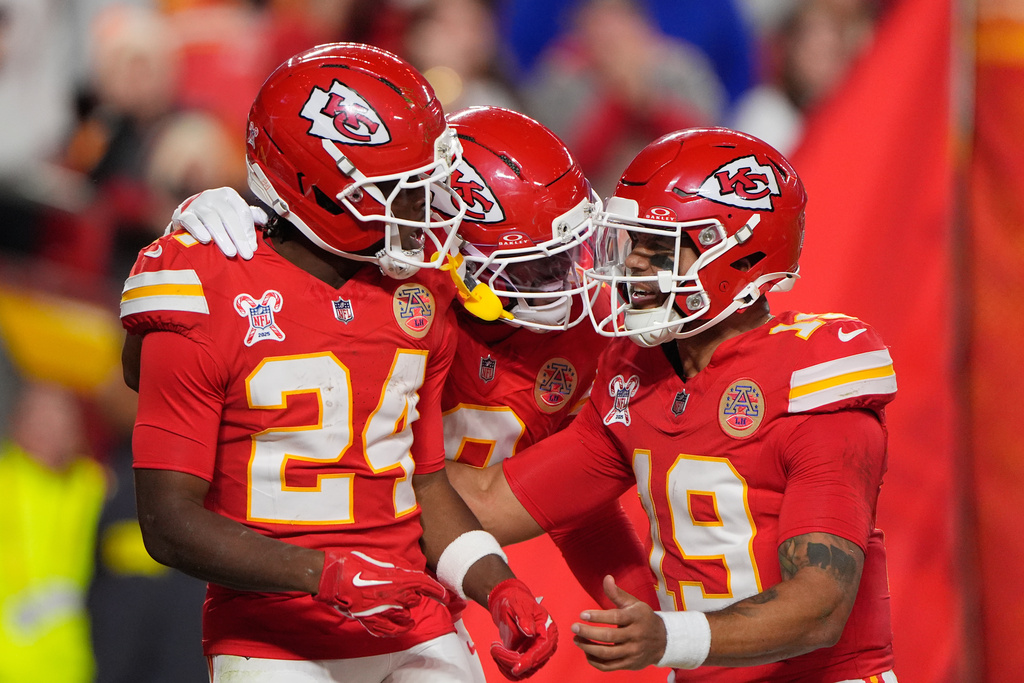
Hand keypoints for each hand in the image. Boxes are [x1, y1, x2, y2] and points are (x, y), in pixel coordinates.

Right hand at [169, 187, 265, 258]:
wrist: (190, 214)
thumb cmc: (218, 216)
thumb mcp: (235, 212)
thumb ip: (251, 216)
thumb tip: (264, 221)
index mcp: (229, 195)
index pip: (242, 211)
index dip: (249, 230)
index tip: (253, 247)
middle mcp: (213, 197)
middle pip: (229, 217)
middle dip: (239, 237)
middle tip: (245, 254)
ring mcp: (198, 204)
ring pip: (211, 219)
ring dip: (222, 237)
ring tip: (230, 252)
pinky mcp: (183, 214)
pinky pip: (191, 221)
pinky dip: (198, 230)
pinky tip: (206, 240)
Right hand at [314, 549, 446, 636]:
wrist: (337, 576)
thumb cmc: (359, 563)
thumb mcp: (385, 558)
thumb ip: (403, 567)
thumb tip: (413, 571)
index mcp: (402, 579)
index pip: (427, 586)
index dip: (438, 592)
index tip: (447, 597)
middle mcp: (397, 597)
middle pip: (415, 600)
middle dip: (413, 595)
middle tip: (401, 589)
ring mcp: (386, 611)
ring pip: (405, 616)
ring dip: (405, 611)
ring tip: (400, 607)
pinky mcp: (373, 621)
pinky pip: (391, 630)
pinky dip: (398, 629)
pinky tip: (402, 626)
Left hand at [488, 578, 557, 679]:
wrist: (509, 602)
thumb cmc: (516, 600)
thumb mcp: (519, 605)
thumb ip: (525, 618)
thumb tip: (530, 632)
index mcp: (548, 628)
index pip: (543, 649)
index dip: (530, 659)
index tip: (516, 667)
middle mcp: (545, 642)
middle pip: (534, 663)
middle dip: (512, 661)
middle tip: (495, 650)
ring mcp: (536, 651)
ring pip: (525, 670)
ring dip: (506, 664)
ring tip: (495, 649)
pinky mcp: (526, 656)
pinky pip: (518, 669)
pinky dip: (505, 666)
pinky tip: (497, 653)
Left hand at [570, 575, 665, 670]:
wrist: (663, 641)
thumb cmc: (643, 618)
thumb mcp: (634, 604)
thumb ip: (617, 593)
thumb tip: (606, 578)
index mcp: (637, 617)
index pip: (616, 617)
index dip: (598, 616)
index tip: (582, 614)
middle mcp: (636, 635)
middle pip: (609, 637)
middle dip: (588, 633)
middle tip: (574, 628)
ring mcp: (633, 652)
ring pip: (607, 654)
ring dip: (588, 648)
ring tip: (576, 640)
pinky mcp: (630, 664)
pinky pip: (609, 666)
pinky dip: (595, 661)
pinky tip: (587, 652)